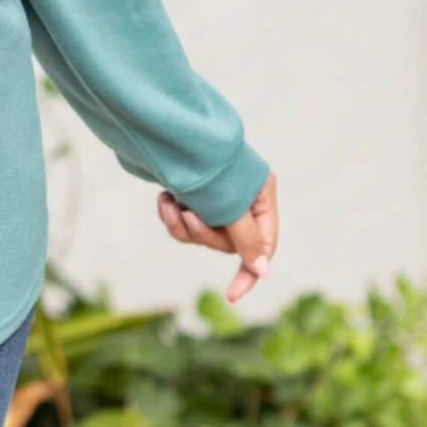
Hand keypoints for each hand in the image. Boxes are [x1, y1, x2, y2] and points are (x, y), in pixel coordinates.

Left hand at [157, 169, 278, 305]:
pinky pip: (183, 222)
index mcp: (260, 194)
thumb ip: (246, 239)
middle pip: (229, 242)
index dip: (248, 272)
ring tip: (171, 203)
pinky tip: (163, 198)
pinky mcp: (188, 195)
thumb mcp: (229, 206)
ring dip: (183, 225)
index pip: (263, 245)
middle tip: (189, 216)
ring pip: (201, 234)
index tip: (232, 296)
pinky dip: (172, 215)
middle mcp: (240, 196)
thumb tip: (263, 271)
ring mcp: (212, 197)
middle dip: (204, 235)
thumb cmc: (203, 164)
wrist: (163, 130)